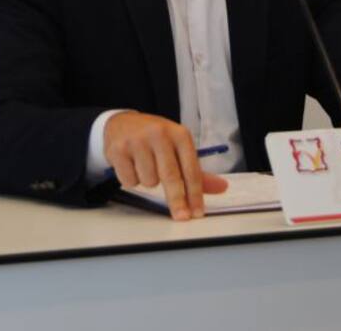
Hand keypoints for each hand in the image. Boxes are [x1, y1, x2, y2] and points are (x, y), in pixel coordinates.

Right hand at [103, 112, 228, 219]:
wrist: (122, 123)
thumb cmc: (155, 139)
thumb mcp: (177, 148)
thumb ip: (196, 171)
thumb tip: (222, 187)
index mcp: (179, 134)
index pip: (191, 169)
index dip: (195, 194)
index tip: (197, 212)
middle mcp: (159, 134)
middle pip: (171, 176)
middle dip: (177, 201)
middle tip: (182, 217)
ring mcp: (137, 141)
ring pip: (149, 181)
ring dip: (149, 182)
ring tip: (146, 167)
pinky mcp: (118, 150)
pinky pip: (130, 180)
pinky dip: (132, 180)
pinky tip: (132, 165)